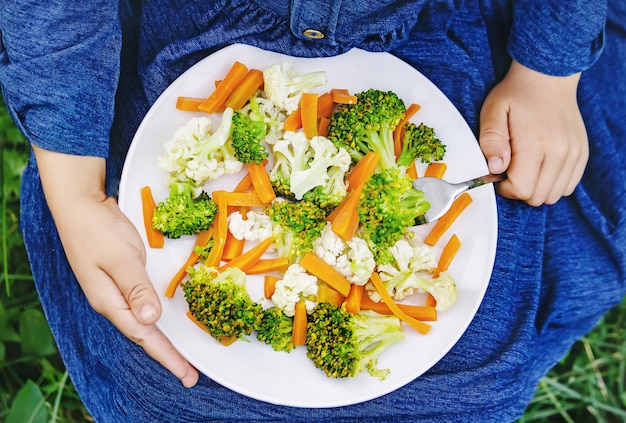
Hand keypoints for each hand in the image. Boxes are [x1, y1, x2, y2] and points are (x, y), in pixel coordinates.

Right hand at [33, 146, 198, 386]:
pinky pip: (142, 305)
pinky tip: (164, 320)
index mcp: (111, 301)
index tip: (186, 374)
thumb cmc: (98, 230)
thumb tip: (151, 320)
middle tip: (188, 374)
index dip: (167, 356)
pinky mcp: (122, 278)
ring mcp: (116, 290)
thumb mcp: (120, 258)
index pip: (144, 336)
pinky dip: (156, 318)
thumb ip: (136, 288)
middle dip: (166, 355)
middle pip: (143, 335)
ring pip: (143, 322)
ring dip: (161, 339)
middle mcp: (113, 301)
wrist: (81, 205)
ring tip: (179, 356)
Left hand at [479, 60, 588, 205]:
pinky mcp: (581, 154)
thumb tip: (495, 168)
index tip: (499, 173)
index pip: (522, 189)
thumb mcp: (493, 112)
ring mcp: (574, 154)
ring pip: (554, 195)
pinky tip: (540, 167)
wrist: (548, 77)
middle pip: (538, 197)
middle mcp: (560, 152)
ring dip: (536, 188)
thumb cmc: (516, 95)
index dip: (505, 187)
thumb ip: (491, 141)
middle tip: (510, 169)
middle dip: (519, 190)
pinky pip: (568, 186)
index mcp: (536, 143)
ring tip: (525, 168)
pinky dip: (552, 183)